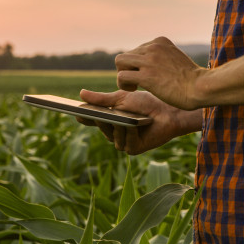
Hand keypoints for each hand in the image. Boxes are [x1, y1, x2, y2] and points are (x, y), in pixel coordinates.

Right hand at [75, 89, 200, 154]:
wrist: (168, 111)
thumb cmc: (146, 103)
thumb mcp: (121, 98)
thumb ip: (102, 99)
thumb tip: (80, 94)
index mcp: (111, 119)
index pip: (93, 120)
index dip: (85, 117)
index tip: (75, 112)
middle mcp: (116, 132)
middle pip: (102, 128)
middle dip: (101, 120)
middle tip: (96, 114)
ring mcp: (125, 142)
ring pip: (113, 137)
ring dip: (118, 126)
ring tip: (121, 118)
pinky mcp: (135, 149)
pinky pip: (126, 142)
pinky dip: (130, 133)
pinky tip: (135, 125)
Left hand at [115, 37, 206, 109]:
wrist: (200, 87)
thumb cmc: (192, 79)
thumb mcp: (176, 58)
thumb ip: (162, 57)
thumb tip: (149, 66)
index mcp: (160, 42)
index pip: (137, 49)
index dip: (138, 64)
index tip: (146, 74)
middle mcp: (153, 47)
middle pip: (127, 55)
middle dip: (128, 69)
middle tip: (137, 81)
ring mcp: (149, 61)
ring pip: (120, 62)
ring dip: (123, 75)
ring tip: (133, 85)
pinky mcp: (146, 76)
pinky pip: (122, 76)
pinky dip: (123, 84)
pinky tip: (134, 89)